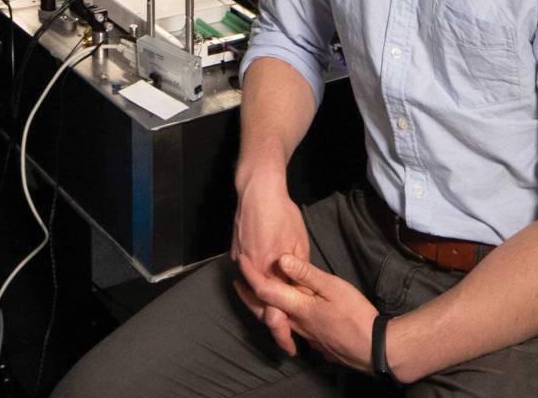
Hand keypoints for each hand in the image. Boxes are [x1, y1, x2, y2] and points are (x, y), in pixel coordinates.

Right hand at [229, 169, 309, 352]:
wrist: (257, 190)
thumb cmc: (282, 214)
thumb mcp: (298, 243)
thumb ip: (298, 272)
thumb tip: (303, 295)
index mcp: (267, 270)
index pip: (274, 310)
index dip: (283, 331)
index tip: (292, 346)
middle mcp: (249, 270)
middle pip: (260, 307)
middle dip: (274, 327)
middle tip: (288, 344)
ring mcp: (239, 261)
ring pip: (252, 294)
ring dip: (265, 309)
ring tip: (280, 326)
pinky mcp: (235, 253)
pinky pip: (246, 278)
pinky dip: (256, 290)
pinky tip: (267, 297)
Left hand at [240, 253, 379, 372]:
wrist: (374, 349)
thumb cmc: (355, 315)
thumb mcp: (333, 288)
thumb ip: (306, 274)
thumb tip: (281, 258)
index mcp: (298, 307)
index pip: (264, 291)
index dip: (250, 274)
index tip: (242, 260)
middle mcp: (296, 323)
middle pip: (264, 310)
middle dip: (247, 296)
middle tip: (237, 283)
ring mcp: (305, 335)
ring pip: (276, 320)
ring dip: (262, 306)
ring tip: (256, 295)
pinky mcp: (315, 341)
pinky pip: (290, 327)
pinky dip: (280, 316)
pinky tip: (287, 312)